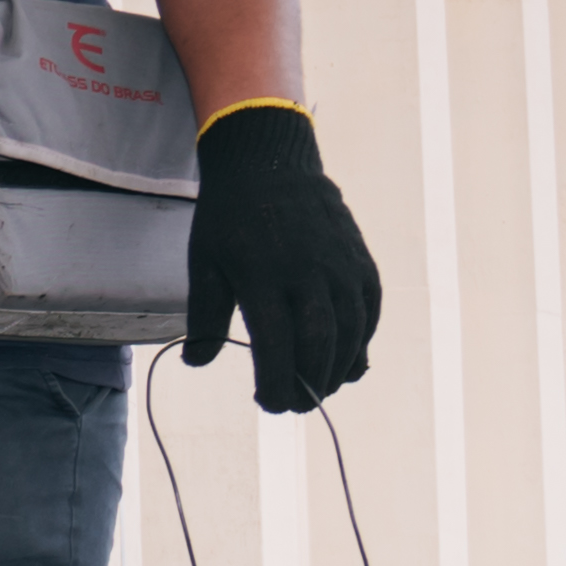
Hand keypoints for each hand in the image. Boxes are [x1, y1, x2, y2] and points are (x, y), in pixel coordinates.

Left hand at [184, 104, 380, 410]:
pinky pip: (369, 310)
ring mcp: (340, 265)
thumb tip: (196, 363)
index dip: (276, 384)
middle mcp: (308, 272)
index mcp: (264, 275)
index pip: (277, 346)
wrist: (268, 160)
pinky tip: (345, 358)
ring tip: (319, 388)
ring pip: (351, 333)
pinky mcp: (360, 259)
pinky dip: (361, 340)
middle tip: (294, 405)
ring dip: (338, 370)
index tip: (268, 403)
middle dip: (308, 385)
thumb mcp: (204, 264)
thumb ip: (203, 317)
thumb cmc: (229, 218)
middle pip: (319, 346)